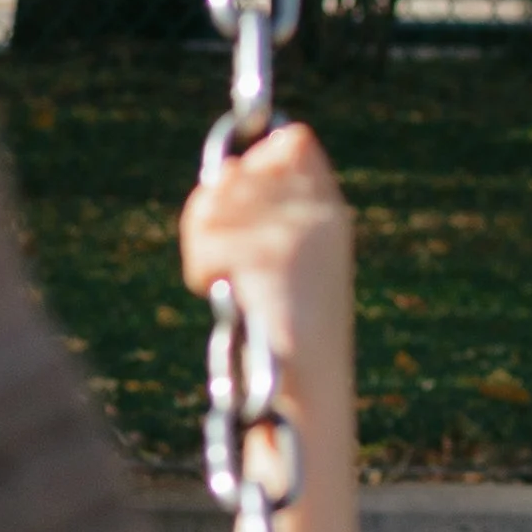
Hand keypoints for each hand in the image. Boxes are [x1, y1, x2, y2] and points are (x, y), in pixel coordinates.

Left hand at [177, 123, 352, 383]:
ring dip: (201, 238)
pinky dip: (200, 265)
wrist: (301, 393)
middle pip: (244, 166)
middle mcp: (321, 215)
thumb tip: (224, 172)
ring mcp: (299, 236)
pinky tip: (211, 287)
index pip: (291, 138)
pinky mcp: (270, 260)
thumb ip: (265, 211)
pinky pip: (210, 238)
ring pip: (218, 196)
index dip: (250, 165)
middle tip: (210, 255)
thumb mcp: (284, 263)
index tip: (232, 211)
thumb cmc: (282, 337)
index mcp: (331, 212)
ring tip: (212, 276)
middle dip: (211, 206)